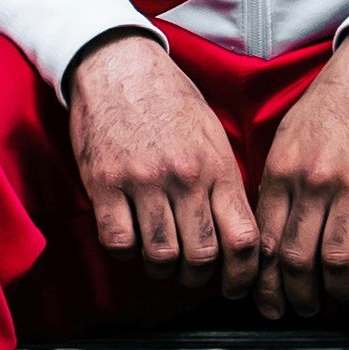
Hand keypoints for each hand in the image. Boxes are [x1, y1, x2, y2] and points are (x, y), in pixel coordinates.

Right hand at [66, 30, 262, 295]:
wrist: (118, 64)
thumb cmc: (169, 99)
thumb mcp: (212, 134)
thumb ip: (225, 182)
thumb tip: (238, 233)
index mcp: (217, 167)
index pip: (243, 239)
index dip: (243, 274)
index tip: (235, 285)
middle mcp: (184, 178)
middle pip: (202, 256)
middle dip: (199, 276)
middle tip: (191, 271)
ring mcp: (143, 182)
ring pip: (161, 255)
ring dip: (162, 267)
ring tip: (161, 259)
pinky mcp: (105, 183)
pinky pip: (118, 241)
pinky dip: (126, 251)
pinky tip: (129, 239)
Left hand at [254, 27, 348, 321]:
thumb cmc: (334, 103)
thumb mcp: (290, 136)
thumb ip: (277, 181)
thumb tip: (264, 229)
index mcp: (282, 171)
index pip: (264, 240)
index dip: (263, 280)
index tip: (268, 299)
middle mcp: (313, 182)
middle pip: (295, 258)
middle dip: (295, 295)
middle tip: (301, 309)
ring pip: (337, 258)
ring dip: (335, 288)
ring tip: (336, 296)